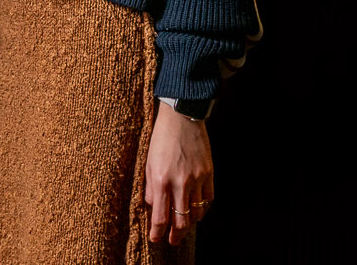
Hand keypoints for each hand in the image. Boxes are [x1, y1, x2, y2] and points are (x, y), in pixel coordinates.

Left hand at [145, 100, 213, 245]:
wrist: (182, 116)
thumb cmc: (161, 138)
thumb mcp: (148, 163)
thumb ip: (150, 188)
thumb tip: (153, 207)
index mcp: (161, 180)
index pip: (160, 217)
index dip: (157, 233)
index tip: (156, 239)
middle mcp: (180, 182)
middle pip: (181, 221)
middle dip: (176, 235)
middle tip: (172, 240)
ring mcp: (197, 178)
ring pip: (196, 213)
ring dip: (189, 222)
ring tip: (184, 223)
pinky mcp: (208, 172)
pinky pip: (208, 199)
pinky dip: (202, 208)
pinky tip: (196, 209)